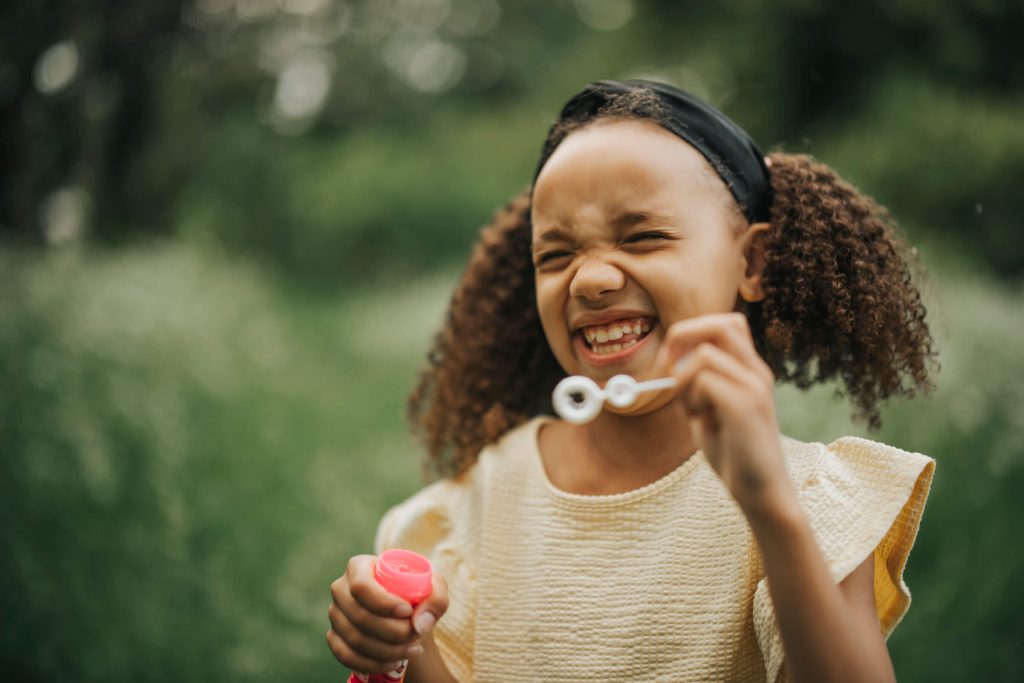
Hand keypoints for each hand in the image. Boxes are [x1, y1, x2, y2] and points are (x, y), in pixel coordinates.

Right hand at [327, 554, 449, 674]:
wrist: (405, 616)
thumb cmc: (415, 595)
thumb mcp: (433, 589)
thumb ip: (436, 598)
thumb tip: (420, 623)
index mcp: (359, 566)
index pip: (361, 585)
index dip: (383, 602)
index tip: (408, 612)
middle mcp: (341, 588)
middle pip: (359, 616)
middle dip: (392, 631)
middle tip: (416, 635)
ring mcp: (335, 614)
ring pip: (354, 639)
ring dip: (387, 650)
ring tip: (412, 649)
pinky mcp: (334, 637)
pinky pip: (347, 657)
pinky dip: (373, 664)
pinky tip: (394, 662)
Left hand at [656, 313, 793, 516]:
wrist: (763, 494)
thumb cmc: (735, 456)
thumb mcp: (712, 412)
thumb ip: (698, 386)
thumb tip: (669, 364)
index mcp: (751, 371)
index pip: (728, 324)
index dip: (694, 330)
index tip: (672, 358)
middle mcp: (757, 373)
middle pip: (720, 325)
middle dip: (684, 337)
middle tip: (668, 369)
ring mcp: (755, 387)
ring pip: (704, 354)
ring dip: (683, 380)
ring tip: (692, 411)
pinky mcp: (746, 406)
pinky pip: (703, 381)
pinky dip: (690, 399)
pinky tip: (701, 421)